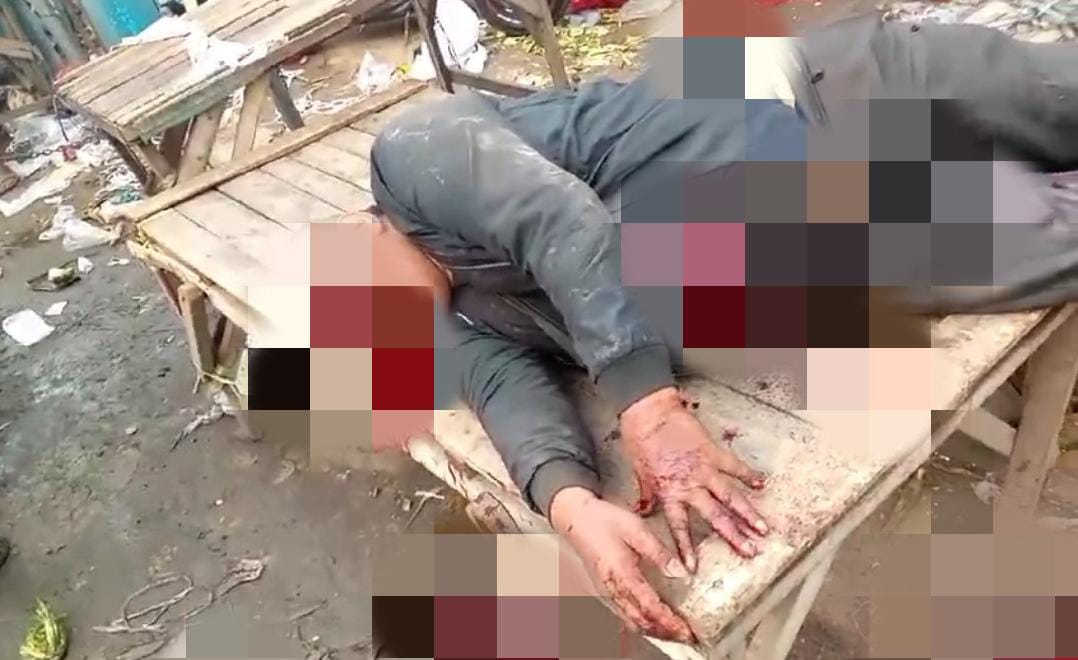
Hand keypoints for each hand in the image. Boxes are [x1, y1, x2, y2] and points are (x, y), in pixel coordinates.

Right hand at [550, 487, 695, 642]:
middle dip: (666, 633)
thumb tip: (681, 571)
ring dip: (655, 631)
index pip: (650, 608)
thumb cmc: (602, 520)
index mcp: (622, 574)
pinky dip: (642, 624)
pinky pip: (624, 615)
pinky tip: (653, 621)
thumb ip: (659, 552)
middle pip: (642, 622)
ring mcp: (607, 591)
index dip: (670, 622)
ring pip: (632, 622)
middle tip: (687, 636)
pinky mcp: (605, 589)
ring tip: (675, 633)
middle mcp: (613, 588)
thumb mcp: (636, 528)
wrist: (575, 518)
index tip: (688, 630)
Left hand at [620, 387, 769, 570]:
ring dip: (748, 513)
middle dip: (735, 536)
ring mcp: (704, 470)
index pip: (679, 527)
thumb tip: (644, 511)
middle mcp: (690, 486)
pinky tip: (761, 484)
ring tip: (763, 529)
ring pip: (731, 497)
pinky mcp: (713, 452)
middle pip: (716, 517)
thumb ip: (647, 495)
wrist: (649, 414)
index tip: (693, 569)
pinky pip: (735, 466)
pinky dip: (748, 474)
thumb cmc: (641, 441)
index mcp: (670, 493)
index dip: (686, 549)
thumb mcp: (640, 473)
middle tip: (751, 551)